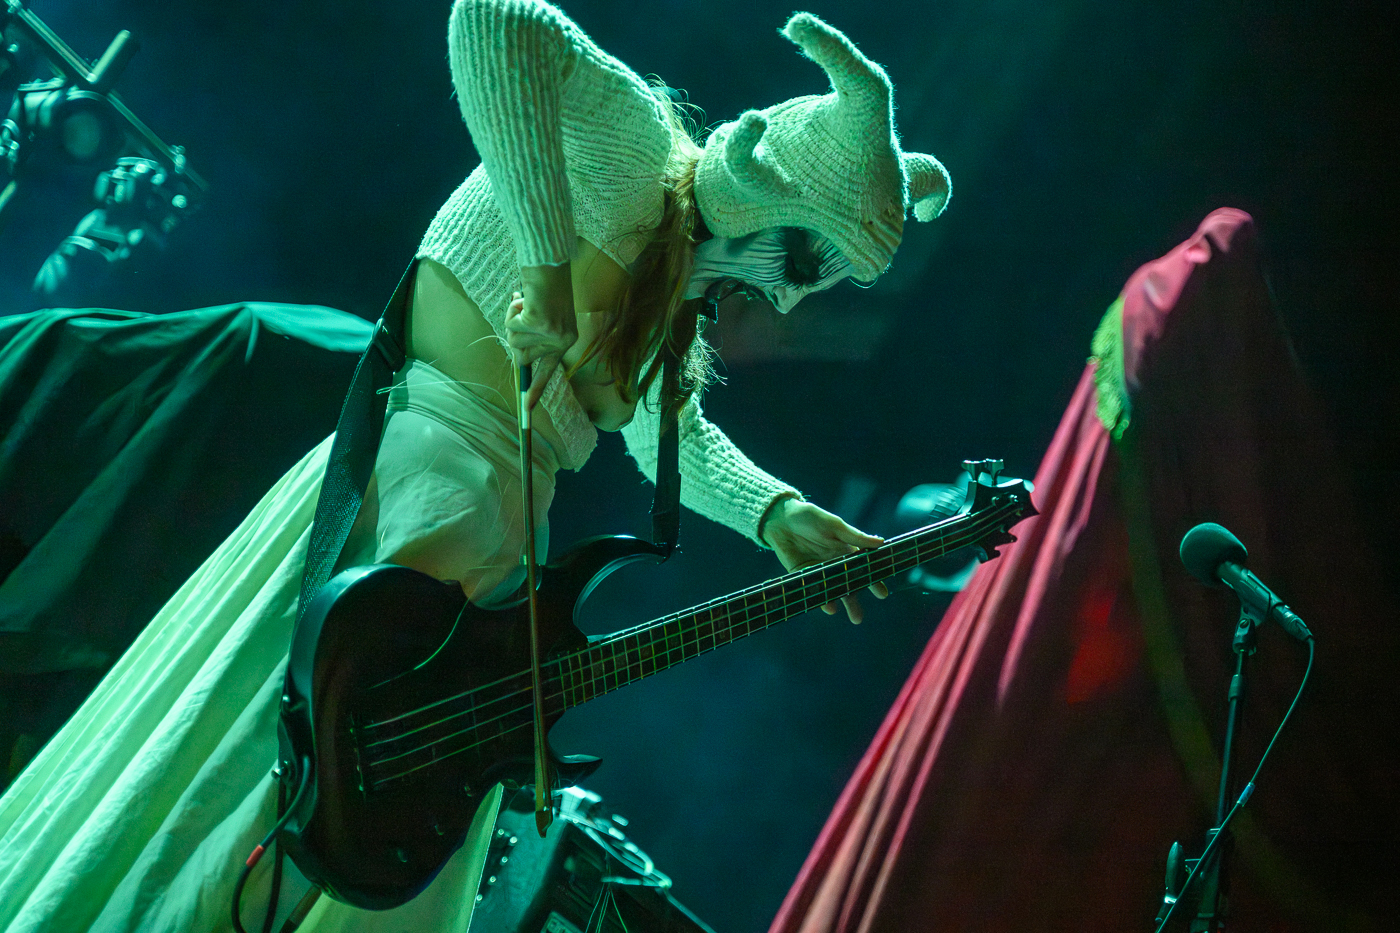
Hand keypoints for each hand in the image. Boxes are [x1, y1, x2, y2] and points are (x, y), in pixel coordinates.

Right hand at [507, 263, 577, 408]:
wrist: (550, 263)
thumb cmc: (545, 287)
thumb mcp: (542, 318)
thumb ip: (533, 338)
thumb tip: (519, 358)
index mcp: (565, 340)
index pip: (548, 370)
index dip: (537, 389)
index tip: (527, 407)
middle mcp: (562, 340)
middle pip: (521, 355)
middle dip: (515, 334)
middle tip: (525, 311)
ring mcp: (552, 334)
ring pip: (514, 340)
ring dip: (514, 320)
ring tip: (527, 302)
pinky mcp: (541, 324)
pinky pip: (513, 326)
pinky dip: (513, 311)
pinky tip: (525, 298)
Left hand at [760, 497, 888, 623]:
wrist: (781, 517)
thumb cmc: (811, 517)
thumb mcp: (834, 526)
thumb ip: (855, 536)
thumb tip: (881, 543)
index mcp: (846, 551)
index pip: (863, 569)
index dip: (873, 581)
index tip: (882, 594)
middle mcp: (834, 564)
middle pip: (847, 585)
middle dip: (853, 602)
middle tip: (858, 618)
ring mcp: (818, 571)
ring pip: (831, 590)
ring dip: (838, 603)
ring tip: (846, 616)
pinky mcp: (802, 575)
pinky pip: (812, 589)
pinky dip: (819, 598)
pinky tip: (827, 606)